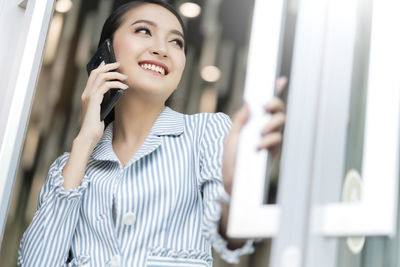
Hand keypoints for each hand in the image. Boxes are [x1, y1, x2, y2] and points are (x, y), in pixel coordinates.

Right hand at [78, 61, 128, 144]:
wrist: (89, 136)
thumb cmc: (95, 127)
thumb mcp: (101, 111)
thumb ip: (104, 101)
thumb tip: (115, 93)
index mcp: (87, 95)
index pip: (92, 76)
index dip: (101, 67)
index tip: (110, 62)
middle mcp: (86, 93)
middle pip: (96, 72)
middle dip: (108, 66)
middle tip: (118, 64)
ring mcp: (89, 96)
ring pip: (101, 76)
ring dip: (115, 74)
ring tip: (125, 77)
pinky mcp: (94, 99)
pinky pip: (106, 86)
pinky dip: (116, 84)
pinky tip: (124, 87)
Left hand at [222, 77, 286, 194]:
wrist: (231, 181)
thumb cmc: (230, 159)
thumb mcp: (231, 136)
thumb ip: (240, 120)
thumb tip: (249, 104)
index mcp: (254, 122)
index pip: (266, 105)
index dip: (274, 91)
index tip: (279, 79)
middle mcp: (265, 128)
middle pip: (278, 110)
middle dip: (275, 103)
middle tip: (266, 106)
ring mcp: (271, 139)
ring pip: (281, 122)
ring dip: (272, 123)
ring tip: (261, 131)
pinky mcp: (274, 151)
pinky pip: (278, 139)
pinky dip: (269, 139)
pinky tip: (259, 144)